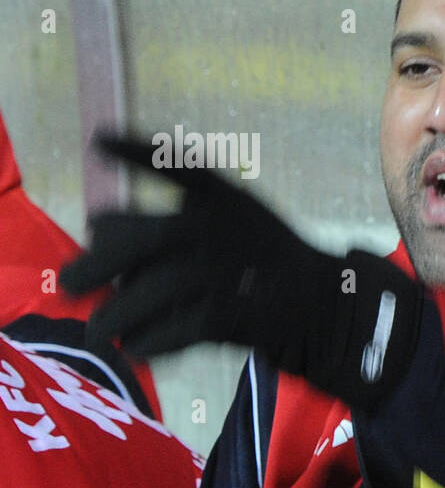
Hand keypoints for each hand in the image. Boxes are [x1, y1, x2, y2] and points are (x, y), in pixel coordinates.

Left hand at [60, 131, 420, 406]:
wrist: (330, 309)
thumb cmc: (272, 267)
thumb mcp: (234, 225)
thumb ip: (174, 224)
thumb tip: (99, 229)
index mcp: (226, 198)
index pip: (176, 164)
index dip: (135, 150)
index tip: (100, 140)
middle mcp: (223, 227)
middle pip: (139, 237)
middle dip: (97, 263)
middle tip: (71, 284)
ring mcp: (227, 271)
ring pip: (148, 292)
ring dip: (116, 316)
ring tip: (100, 332)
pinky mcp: (232, 313)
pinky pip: (174, 330)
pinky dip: (151, 342)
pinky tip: (138, 347)